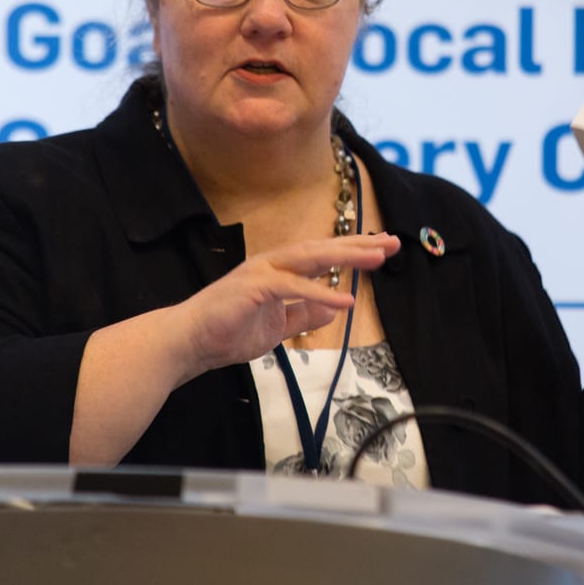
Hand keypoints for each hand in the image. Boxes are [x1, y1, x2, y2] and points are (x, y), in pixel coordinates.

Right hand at [180, 233, 399, 370]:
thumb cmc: (227, 331)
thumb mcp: (277, 326)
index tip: (383, 247)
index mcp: (279, 270)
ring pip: (311, 258)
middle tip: (392, 242)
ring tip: (377, 258)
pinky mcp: (254, 287)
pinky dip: (320, 292)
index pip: (323, 256)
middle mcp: (273, 264)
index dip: (353, 250)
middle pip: (323, 249)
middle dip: (358, 244)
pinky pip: (293, 288)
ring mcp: (262, 272)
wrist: (190, 342)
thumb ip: (303, 315)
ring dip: (346, 256)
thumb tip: (332, 309)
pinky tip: (345, 299)